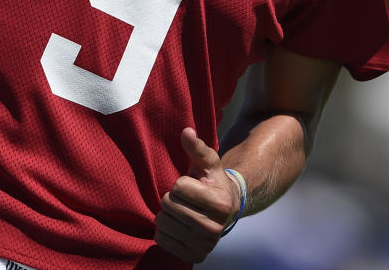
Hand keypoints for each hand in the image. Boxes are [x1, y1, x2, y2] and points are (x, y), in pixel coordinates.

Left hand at [154, 128, 241, 262]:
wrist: (226, 209)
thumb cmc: (213, 181)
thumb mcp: (208, 163)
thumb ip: (197, 147)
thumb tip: (186, 131)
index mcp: (220, 203)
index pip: (178, 187)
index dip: (179, 183)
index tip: (189, 185)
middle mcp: (214, 228)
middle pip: (169, 206)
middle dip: (171, 198)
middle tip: (183, 199)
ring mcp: (204, 245)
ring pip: (162, 224)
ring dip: (165, 214)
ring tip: (179, 211)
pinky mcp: (194, 257)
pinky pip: (161, 241)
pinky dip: (163, 231)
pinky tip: (176, 225)